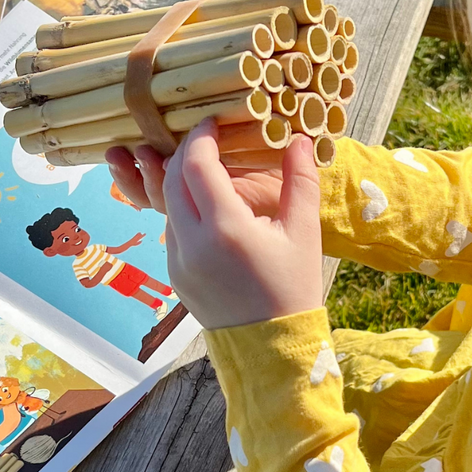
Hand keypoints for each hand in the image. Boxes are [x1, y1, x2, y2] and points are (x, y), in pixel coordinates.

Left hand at [136, 120, 322, 328]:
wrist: (272, 349)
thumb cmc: (293, 288)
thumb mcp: (303, 232)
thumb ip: (300, 181)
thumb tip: (300, 139)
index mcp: (225, 228)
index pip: (197, 164)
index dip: (201, 136)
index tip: (213, 122)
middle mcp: (192, 244)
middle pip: (173, 179)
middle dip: (187, 151)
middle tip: (207, 137)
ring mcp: (178, 262)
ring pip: (167, 204)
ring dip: (182, 179)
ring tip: (207, 166)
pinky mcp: (174, 275)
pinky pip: (171, 229)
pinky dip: (183, 207)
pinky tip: (206, 204)